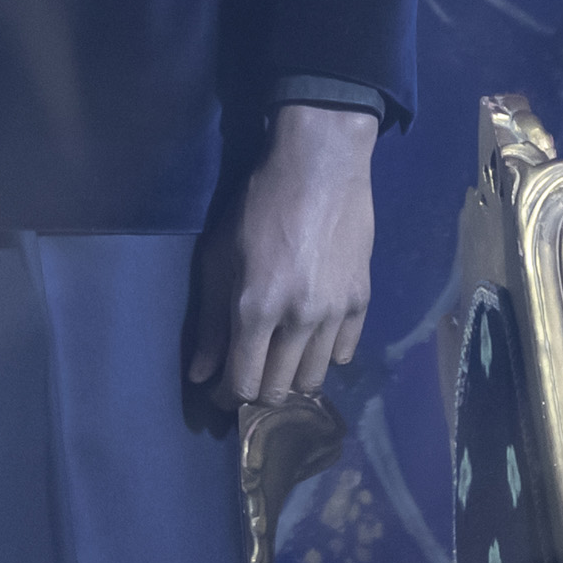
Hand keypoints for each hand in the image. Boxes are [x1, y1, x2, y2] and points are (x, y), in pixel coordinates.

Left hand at [188, 102, 376, 407]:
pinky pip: (343, 353)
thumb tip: (200, 375)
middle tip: (248, 378)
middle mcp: (298, 320)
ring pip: (314, 379)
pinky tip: (310, 339)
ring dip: (292, 379)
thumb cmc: (259, 205)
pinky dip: (324, 355)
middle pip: (280, 390)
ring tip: (279, 363)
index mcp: (255, 307)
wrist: (320, 166)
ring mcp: (335, 313)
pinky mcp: (361, 302)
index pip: (243, 383)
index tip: (220, 391)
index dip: (228, 396)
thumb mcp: (219, 255)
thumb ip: (209, 320)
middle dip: (258, 394)